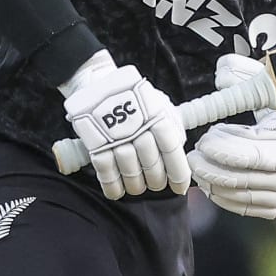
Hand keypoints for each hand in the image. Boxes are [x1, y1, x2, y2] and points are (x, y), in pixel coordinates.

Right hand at [61, 51, 189, 198]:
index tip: (180, 188)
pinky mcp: (95, 143)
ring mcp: (116, 136)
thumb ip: (172, 125)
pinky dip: (112, 185)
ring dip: (136, 185)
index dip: (178, 174)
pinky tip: (118, 191)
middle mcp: (138, 128)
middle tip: (156, 183)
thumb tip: (179, 149)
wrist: (98, 84)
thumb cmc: (135, 97)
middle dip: (156, 181)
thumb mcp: (159, 103)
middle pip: (152, 166)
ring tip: (137, 186)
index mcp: (157, 116)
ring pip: (131, 172)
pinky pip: (106, 171)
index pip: (172, 151)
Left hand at [188, 57, 275, 219]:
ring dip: (215, 184)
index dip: (227, 148)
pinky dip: (225, 198)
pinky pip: (248, 208)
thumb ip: (253, 80)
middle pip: (247, 177)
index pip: (256, 151)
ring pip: (245, 195)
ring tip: (197, 168)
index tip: (207, 139)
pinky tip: (211, 185)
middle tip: (193, 156)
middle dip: (214, 168)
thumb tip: (223, 71)